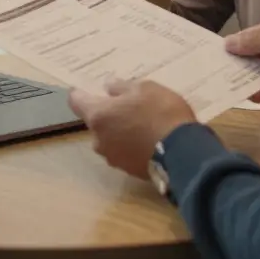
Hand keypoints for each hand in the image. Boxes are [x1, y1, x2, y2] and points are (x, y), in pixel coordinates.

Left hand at [68, 79, 196, 178]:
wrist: (183, 153)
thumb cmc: (160, 112)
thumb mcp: (144, 88)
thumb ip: (121, 87)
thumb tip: (108, 87)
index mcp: (98, 116)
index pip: (76, 102)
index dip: (80, 93)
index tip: (84, 89)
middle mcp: (98, 139)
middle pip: (96, 123)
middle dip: (108, 115)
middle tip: (128, 107)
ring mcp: (113, 158)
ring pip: (110, 139)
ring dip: (120, 132)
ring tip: (143, 125)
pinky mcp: (129, 171)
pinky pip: (125, 153)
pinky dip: (131, 146)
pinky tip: (149, 141)